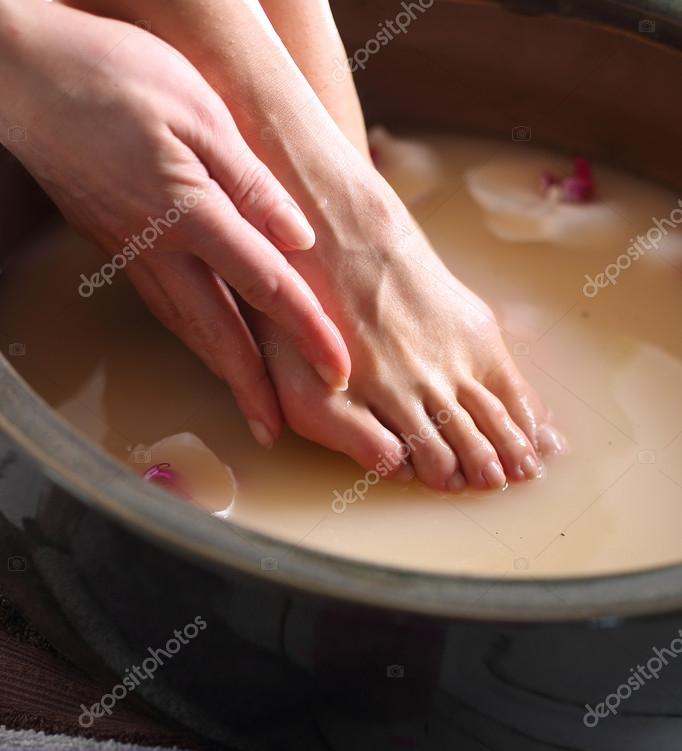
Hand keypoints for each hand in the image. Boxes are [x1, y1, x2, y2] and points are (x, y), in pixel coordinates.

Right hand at [1, 0, 349, 445]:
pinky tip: (210, 349)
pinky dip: (196, 341)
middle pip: (220, 334)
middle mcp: (161, 250)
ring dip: (224, 373)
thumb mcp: (198, 111)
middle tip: (280, 429)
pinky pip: (166, 309)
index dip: (306, 333)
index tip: (337, 372)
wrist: (23, 78)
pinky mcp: (119, 249)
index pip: (266, 287)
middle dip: (254, 389)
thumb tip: (298, 236)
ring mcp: (135, 255)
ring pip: (189, 330)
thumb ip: (250, 181)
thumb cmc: (110, 76)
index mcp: (191, 214)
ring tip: (251, 406)